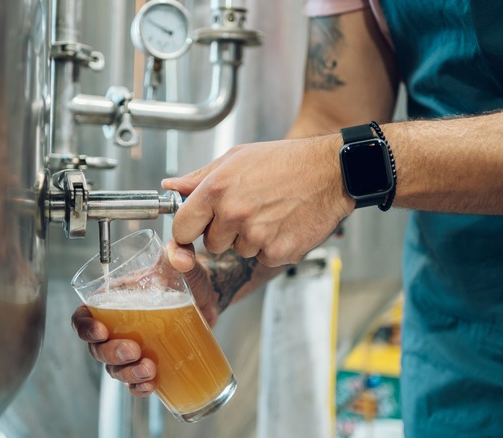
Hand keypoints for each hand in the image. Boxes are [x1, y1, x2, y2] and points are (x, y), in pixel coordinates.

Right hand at [71, 241, 221, 397]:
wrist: (209, 296)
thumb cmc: (186, 276)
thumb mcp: (180, 261)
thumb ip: (179, 252)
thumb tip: (181, 256)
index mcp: (113, 300)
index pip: (84, 316)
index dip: (85, 326)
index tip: (101, 330)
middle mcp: (117, 325)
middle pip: (96, 348)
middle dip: (110, 353)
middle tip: (133, 350)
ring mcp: (131, 346)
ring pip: (114, 368)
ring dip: (127, 373)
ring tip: (149, 369)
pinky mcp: (148, 361)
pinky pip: (134, 382)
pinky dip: (139, 387)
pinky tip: (151, 385)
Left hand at [163, 135, 353, 265]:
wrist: (331, 172)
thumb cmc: (285, 161)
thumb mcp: (236, 158)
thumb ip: (200, 177)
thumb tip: (171, 187)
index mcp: (216, 189)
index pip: (181, 228)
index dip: (188, 230)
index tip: (196, 228)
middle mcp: (233, 213)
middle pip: (211, 244)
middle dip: (224, 232)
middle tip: (248, 210)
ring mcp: (256, 235)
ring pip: (238, 251)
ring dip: (250, 239)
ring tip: (270, 212)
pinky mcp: (278, 252)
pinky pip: (262, 258)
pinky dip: (271, 247)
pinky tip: (284, 224)